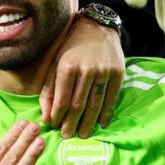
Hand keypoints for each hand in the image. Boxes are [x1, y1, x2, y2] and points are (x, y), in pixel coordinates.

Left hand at [40, 17, 124, 138]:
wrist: (97, 28)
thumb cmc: (71, 48)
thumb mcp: (55, 64)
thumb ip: (49, 90)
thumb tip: (46, 117)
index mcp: (67, 66)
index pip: (62, 99)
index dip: (58, 117)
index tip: (55, 128)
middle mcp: (86, 69)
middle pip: (79, 105)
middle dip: (72, 124)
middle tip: (68, 137)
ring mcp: (104, 71)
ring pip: (95, 104)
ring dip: (88, 123)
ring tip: (83, 134)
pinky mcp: (118, 73)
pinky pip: (111, 98)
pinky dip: (106, 113)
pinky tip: (101, 124)